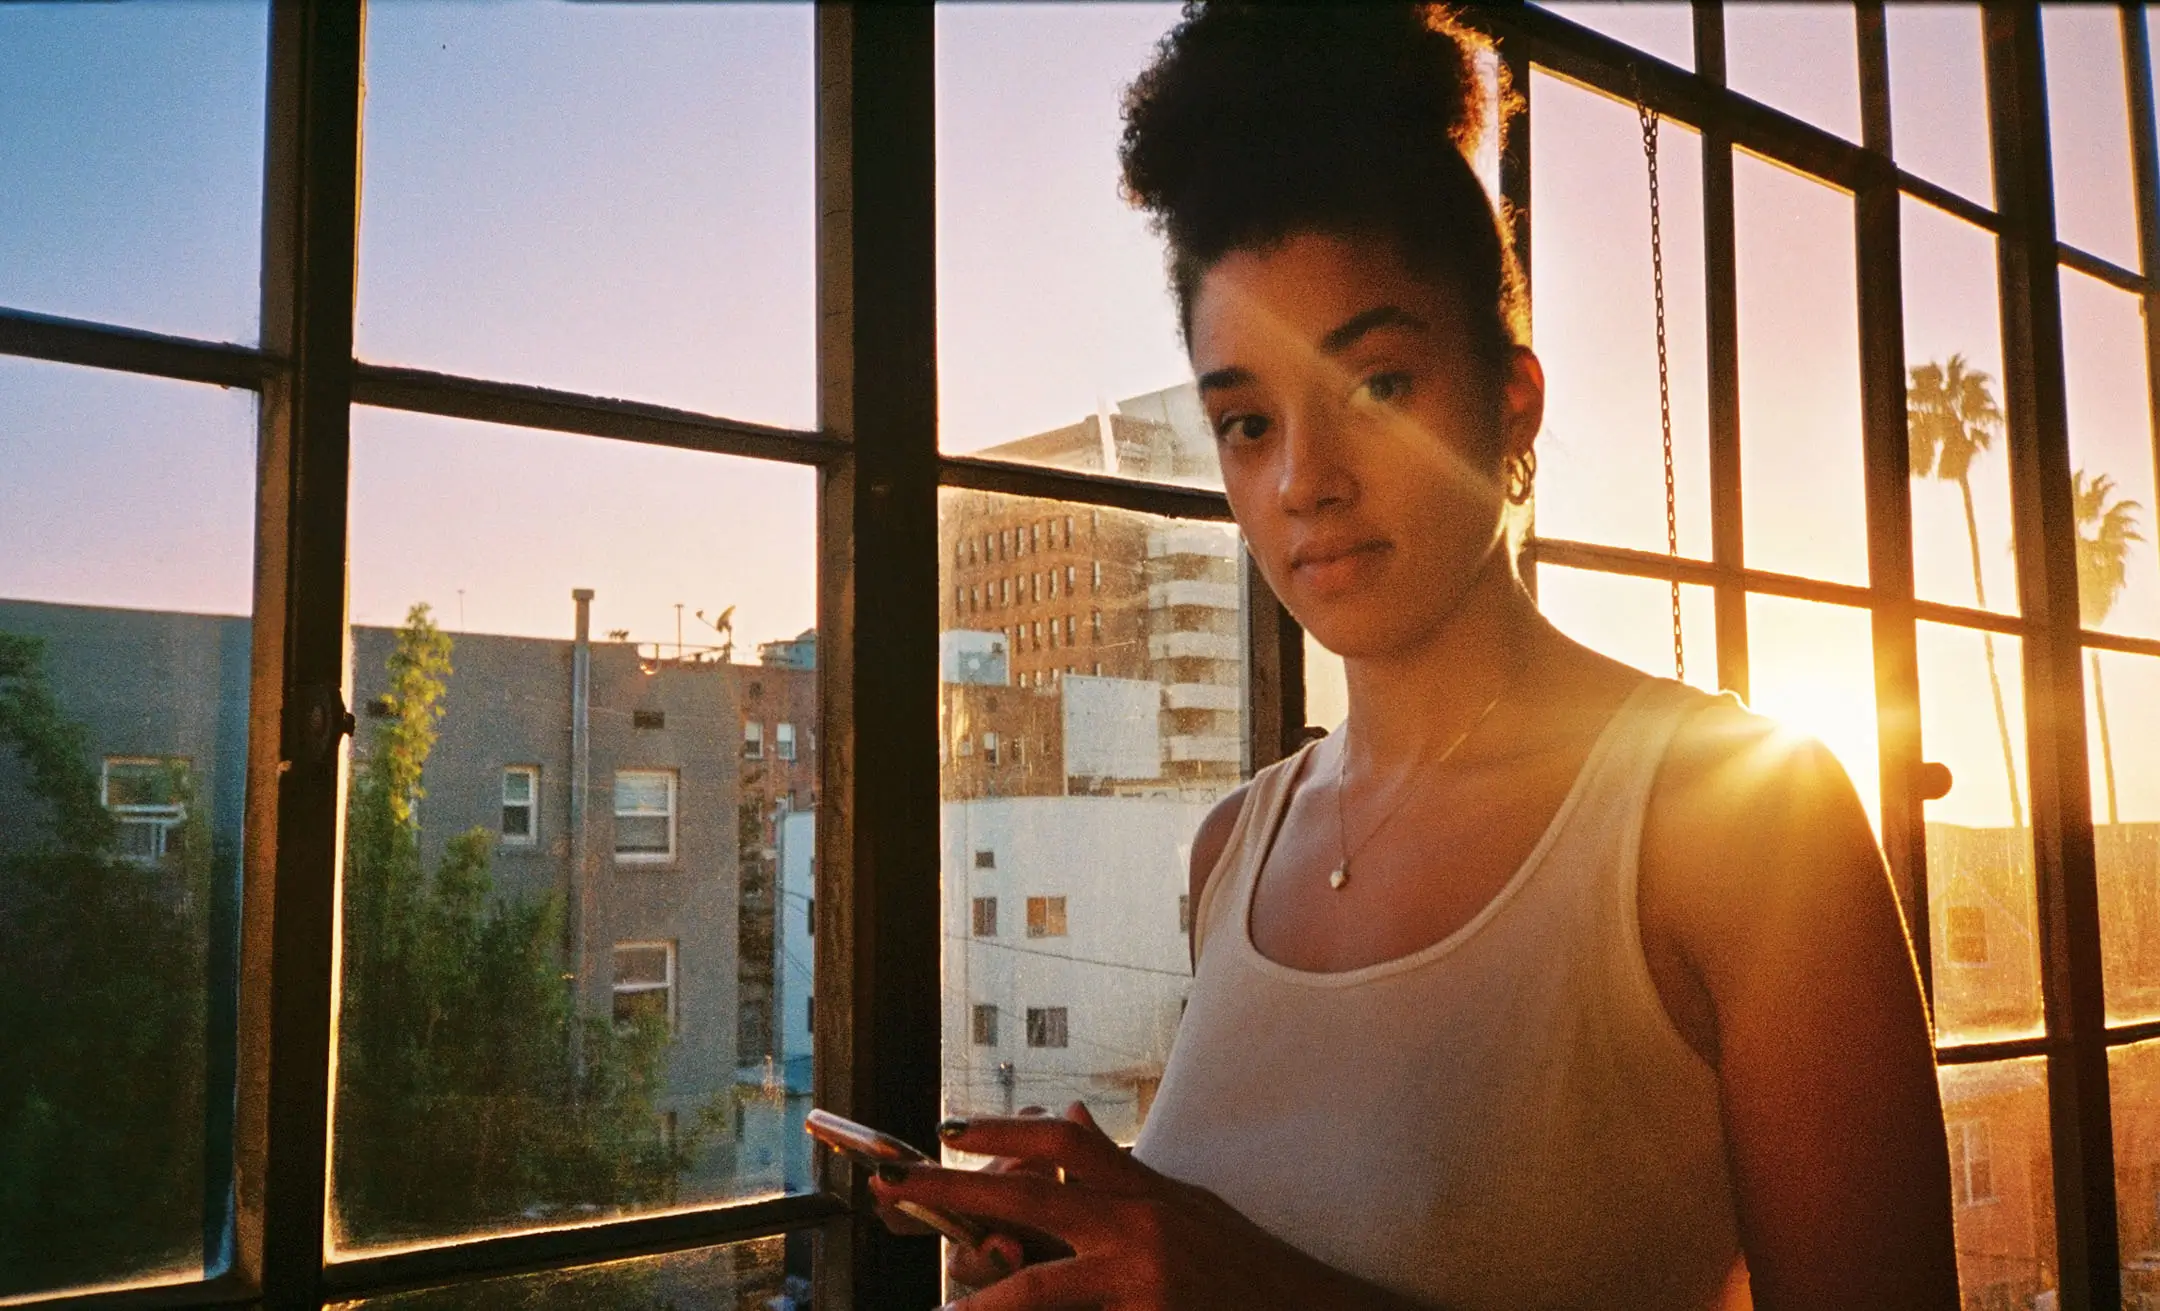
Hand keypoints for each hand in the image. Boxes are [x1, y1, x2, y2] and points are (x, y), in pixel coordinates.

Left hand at [869, 1101, 1319, 1308]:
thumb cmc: (1241, 1267)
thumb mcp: (1184, 1205)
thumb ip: (1124, 1173)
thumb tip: (1073, 1124)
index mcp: (1144, 1192)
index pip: (1064, 1145)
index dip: (1002, 1132)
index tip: (947, 1129)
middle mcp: (1140, 1228)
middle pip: (1031, 1200)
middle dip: (956, 1193)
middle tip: (897, 1187)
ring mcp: (1144, 1285)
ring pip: (1042, 1288)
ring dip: (984, 1303)